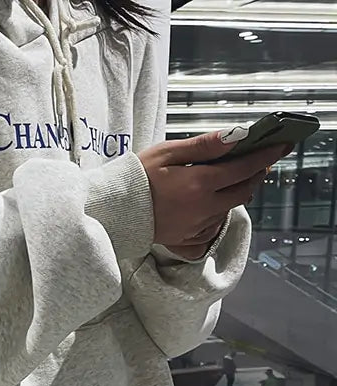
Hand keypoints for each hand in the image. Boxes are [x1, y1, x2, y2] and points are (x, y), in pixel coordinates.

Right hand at [139, 131, 291, 256]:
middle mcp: (202, 208)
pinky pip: (212, 228)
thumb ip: (204, 145)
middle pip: (243, 192)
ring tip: (227, 180)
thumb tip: (237, 135)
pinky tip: (207, 204)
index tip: (281, 145)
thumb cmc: (135, 178)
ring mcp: (195, 227)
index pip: (244, 167)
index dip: (266, 155)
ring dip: (235, 193)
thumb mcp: (167, 152)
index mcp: (199, 184)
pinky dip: (216, 214)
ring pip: (229, 209)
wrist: (112, 211)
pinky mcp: (185, 240)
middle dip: (255, 176)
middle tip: (257, 163)